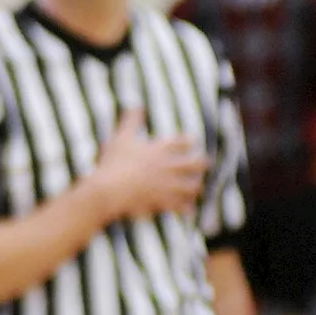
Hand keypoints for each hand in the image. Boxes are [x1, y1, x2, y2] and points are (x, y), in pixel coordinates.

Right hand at [87, 109, 207, 222]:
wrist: (108, 189)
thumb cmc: (113, 162)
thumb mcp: (120, 138)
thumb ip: (130, 121)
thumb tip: (136, 104)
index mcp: (159, 149)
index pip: (182, 142)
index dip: (188, 141)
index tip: (192, 140)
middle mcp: (168, 167)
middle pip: (194, 164)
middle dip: (202, 164)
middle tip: (206, 164)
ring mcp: (167, 185)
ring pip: (191, 186)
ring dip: (195, 186)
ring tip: (198, 188)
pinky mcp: (162, 201)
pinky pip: (180, 206)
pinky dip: (186, 207)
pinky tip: (189, 209)